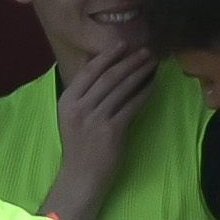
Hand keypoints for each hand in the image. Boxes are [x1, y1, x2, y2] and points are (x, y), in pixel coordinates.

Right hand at [47, 44, 155, 219]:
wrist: (81, 175)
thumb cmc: (79, 145)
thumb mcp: (73, 116)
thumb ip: (84, 95)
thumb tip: (101, 68)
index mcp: (66, 101)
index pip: (88, 72)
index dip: (107, 56)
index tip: (122, 44)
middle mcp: (78, 107)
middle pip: (108, 77)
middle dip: (128, 62)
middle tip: (144, 51)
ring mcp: (95, 119)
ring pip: (121, 89)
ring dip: (139, 73)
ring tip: (151, 63)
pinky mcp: (111, 130)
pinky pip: (131, 106)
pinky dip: (144, 94)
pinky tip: (153, 86)